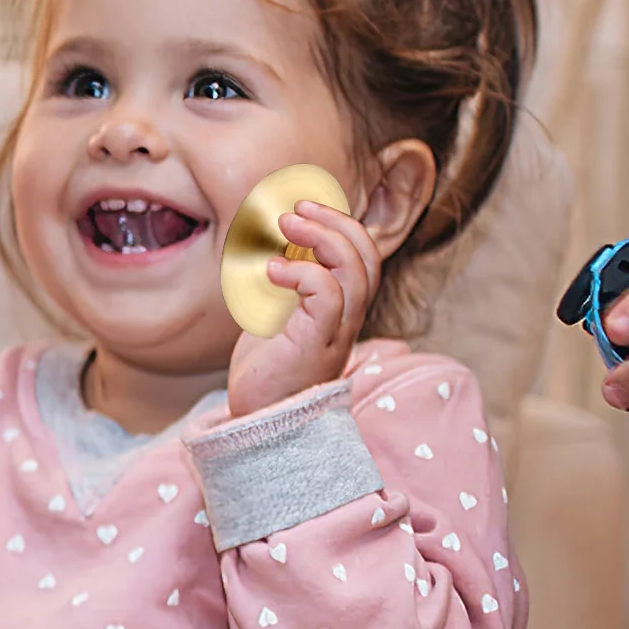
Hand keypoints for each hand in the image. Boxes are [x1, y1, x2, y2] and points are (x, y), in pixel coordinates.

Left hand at [227, 200, 380, 416]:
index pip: (364, 258)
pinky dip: (302, 272)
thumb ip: (283, 287)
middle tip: (296, 209)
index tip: (305, 208)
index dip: (344, 226)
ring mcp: (336, 333)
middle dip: (337, 222)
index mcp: (342, 310)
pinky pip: (327, 295)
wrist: (259, 420)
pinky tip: (272, 270)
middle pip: (368, 258)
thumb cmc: (266, 371)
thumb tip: (267, 245)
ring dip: (323, 238)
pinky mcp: (315, 344)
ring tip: (285, 224)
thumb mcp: (275, 317)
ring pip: (356, 272)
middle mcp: (348, 320)